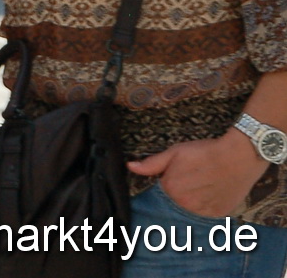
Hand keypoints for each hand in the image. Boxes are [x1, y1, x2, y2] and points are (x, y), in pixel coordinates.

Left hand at [128, 131, 267, 216]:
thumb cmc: (205, 153)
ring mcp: (203, 212)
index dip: (164, 188)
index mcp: (171, 190)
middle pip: (173, 205)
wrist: (238, 157)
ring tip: (199, 188)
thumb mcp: (174, 153)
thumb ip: (152, 163)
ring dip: (189, 205)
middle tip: (188, 184)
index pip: (158, 196)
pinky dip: (204, 208)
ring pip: (189, 212)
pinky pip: (205, 216)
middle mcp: (186, 205)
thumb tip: (131, 166)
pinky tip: (209, 195)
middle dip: (176, 197)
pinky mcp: (219, 215)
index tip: (171, 182)